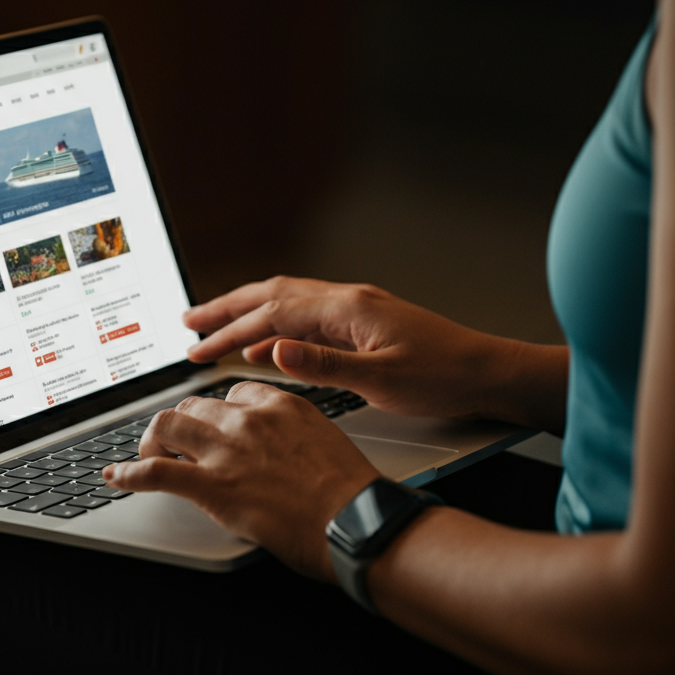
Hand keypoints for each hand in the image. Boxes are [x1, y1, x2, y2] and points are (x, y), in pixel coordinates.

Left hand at [103, 381, 379, 580]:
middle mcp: (250, 419)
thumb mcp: (325, 444)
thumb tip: (275, 452)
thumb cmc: (351, 496)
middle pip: (195, 404)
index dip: (215, 411)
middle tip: (177, 444)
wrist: (357, 523)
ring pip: (168, 424)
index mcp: (281, 405)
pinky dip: (129, 473)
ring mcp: (228, 450)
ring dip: (152, 440)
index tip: (211, 425)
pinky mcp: (212, 485)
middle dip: (181, 424)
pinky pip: (156, 470)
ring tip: (149, 456)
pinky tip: (117, 477)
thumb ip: (292, 437)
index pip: (231, 392)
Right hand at [184, 276, 532, 421]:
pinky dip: (275, 328)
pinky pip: (305, 318)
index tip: (198, 349)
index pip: (273, 315)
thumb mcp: (381, 379)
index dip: (230, 331)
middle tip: (188, 321)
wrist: (486, 372)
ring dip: (246, 312)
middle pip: (271, 295)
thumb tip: (274, 350)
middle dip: (226, 308)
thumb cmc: (443, 376)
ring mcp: (354, 309)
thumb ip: (323, 365)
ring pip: (285, 302)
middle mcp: (346, 300)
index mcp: (347, 308)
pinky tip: (265, 346)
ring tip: (213, 326)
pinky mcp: (361, 323)